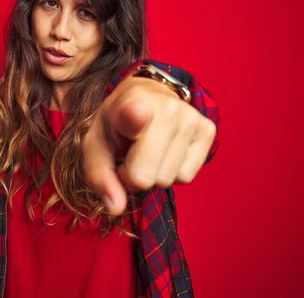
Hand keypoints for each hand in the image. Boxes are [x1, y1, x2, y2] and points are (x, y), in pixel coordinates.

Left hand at [81, 77, 216, 215]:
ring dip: (153, 173)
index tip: (137, 113)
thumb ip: (99, 176)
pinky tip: (166, 150)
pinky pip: (187, 177)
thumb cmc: (116, 125)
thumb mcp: (96, 145)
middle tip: (130, 153)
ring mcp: (191, 118)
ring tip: (148, 149)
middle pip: (147, 176)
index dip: (134, 119)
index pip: (135, 115)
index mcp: (130, 102)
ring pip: (168, 179)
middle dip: (134, 175)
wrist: (145, 96)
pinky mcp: (208, 129)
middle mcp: (167, 107)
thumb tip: (116, 207)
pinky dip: (173, 172)